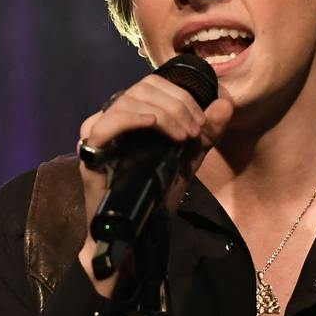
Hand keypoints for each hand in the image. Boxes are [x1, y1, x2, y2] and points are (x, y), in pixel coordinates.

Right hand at [76, 74, 233, 292]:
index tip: (201, 122)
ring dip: (164, 113)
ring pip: (128, 101)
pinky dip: (132, 118)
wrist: (137, 231)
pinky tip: (153, 124)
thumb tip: (225, 103)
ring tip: (183, 136)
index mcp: (133, 114)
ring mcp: (98, 132)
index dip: (181, 96)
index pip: (154, 84)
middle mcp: (113, 118)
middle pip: (143, 88)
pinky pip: (106, 124)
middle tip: (195, 131)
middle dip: (177, 105)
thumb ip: (206, 133)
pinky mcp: (89, 151)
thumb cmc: (156, 193)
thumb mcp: (188, 160)